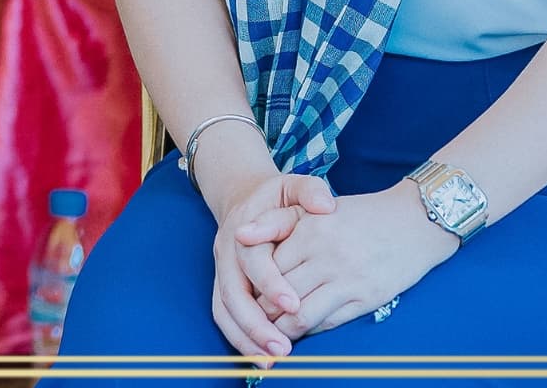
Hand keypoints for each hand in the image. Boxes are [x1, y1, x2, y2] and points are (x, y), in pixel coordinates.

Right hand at [193, 137, 310, 358]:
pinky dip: (240, 340)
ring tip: (272, 361)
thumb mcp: (294, 185)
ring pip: (224, 310)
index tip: (293, 304)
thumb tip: (325, 204)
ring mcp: (221, 271)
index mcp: (243, 228)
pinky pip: (224, 317)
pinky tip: (260, 357)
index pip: (253, 261)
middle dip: (256, 323)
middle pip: (233, 294)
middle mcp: (226, 253)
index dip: (270, 283)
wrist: (244, 196)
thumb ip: (309, 191)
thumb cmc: (277, 196)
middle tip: (283, 348)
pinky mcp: (223, 286)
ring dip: (245, 338)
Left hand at [261, 185, 455, 337]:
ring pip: (300, 316)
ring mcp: (347, 280)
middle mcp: (326, 256)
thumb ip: (275, 222)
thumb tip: (239, 235)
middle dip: (262, 311)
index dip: (253, 285)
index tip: (245, 292)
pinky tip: (302, 329)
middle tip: (253, 318)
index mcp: (309, 231)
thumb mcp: (314, 208)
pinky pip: (328, 323)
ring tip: (273, 330)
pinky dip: (310, 330)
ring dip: (282, 329)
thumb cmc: (360, 215)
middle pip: (278, 295)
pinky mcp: (366, 299)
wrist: (414, 222)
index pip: (266, 268)